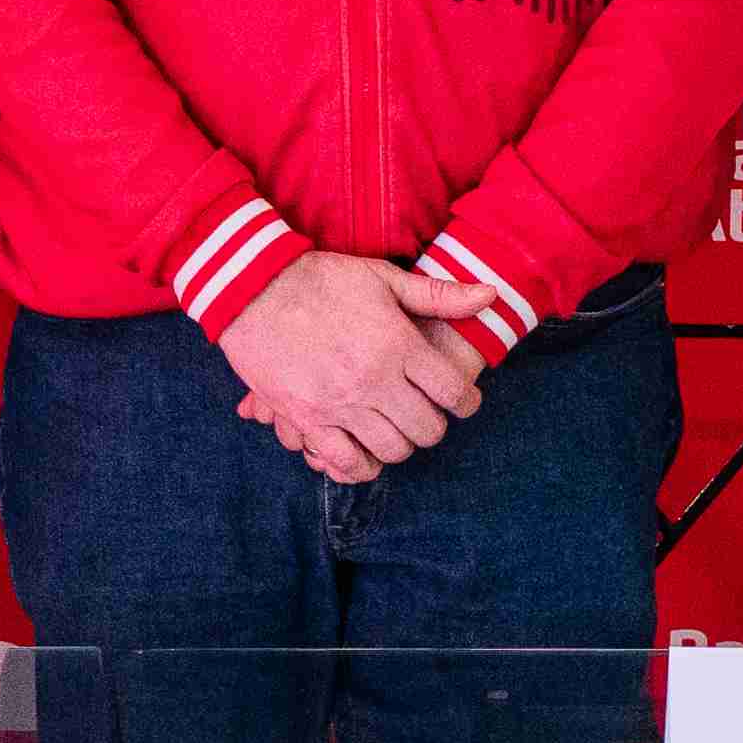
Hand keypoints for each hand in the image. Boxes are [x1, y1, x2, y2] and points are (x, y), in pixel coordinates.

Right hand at [218, 251, 487, 484]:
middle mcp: (374, 379)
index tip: (463, 401)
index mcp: (398, 344)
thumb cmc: (321, 279)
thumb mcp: (382, 277)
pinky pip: (346, 462)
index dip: (466, 401)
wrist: (253, 288)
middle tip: (426, 414)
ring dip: (400, 444)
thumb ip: (438, 294)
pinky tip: (365, 452)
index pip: (453, 392)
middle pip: (426, 428)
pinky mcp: (307, 418)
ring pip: (392, 449)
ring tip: (395, 429)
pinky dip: (362, 465)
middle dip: (433, 425)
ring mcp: (339, 403)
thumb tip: (490, 295)